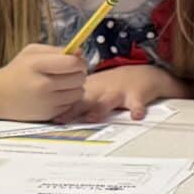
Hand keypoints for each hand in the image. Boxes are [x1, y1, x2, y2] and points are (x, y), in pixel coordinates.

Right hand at [0, 44, 87, 120]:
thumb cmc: (17, 71)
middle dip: (78, 74)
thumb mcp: (32, 53)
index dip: (79, 62)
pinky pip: (71, 105)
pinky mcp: (49, 114)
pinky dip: (68, 99)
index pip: (73, 63)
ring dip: (75, 87)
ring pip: (79, 93)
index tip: (75, 62)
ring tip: (62, 84)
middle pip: (79, 78)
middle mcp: (43, 85)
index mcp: (37, 65)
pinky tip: (56, 95)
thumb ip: (56, 50)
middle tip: (69, 73)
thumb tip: (80, 53)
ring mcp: (46, 102)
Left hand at [62, 64, 188, 122]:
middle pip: (86, 102)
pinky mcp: (137, 95)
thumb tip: (54, 114)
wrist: (142, 73)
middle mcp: (102, 91)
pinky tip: (137, 116)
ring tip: (93, 117)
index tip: (51, 119)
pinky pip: (137, 103)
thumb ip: (78, 100)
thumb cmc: (115, 85)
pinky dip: (138, 109)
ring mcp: (119, 93)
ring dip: (100, 109)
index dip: (61, 109)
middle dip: (74, 110)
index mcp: (90, 90)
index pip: (72, 100)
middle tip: (62, 120)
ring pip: (108, 102)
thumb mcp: (95, 88)